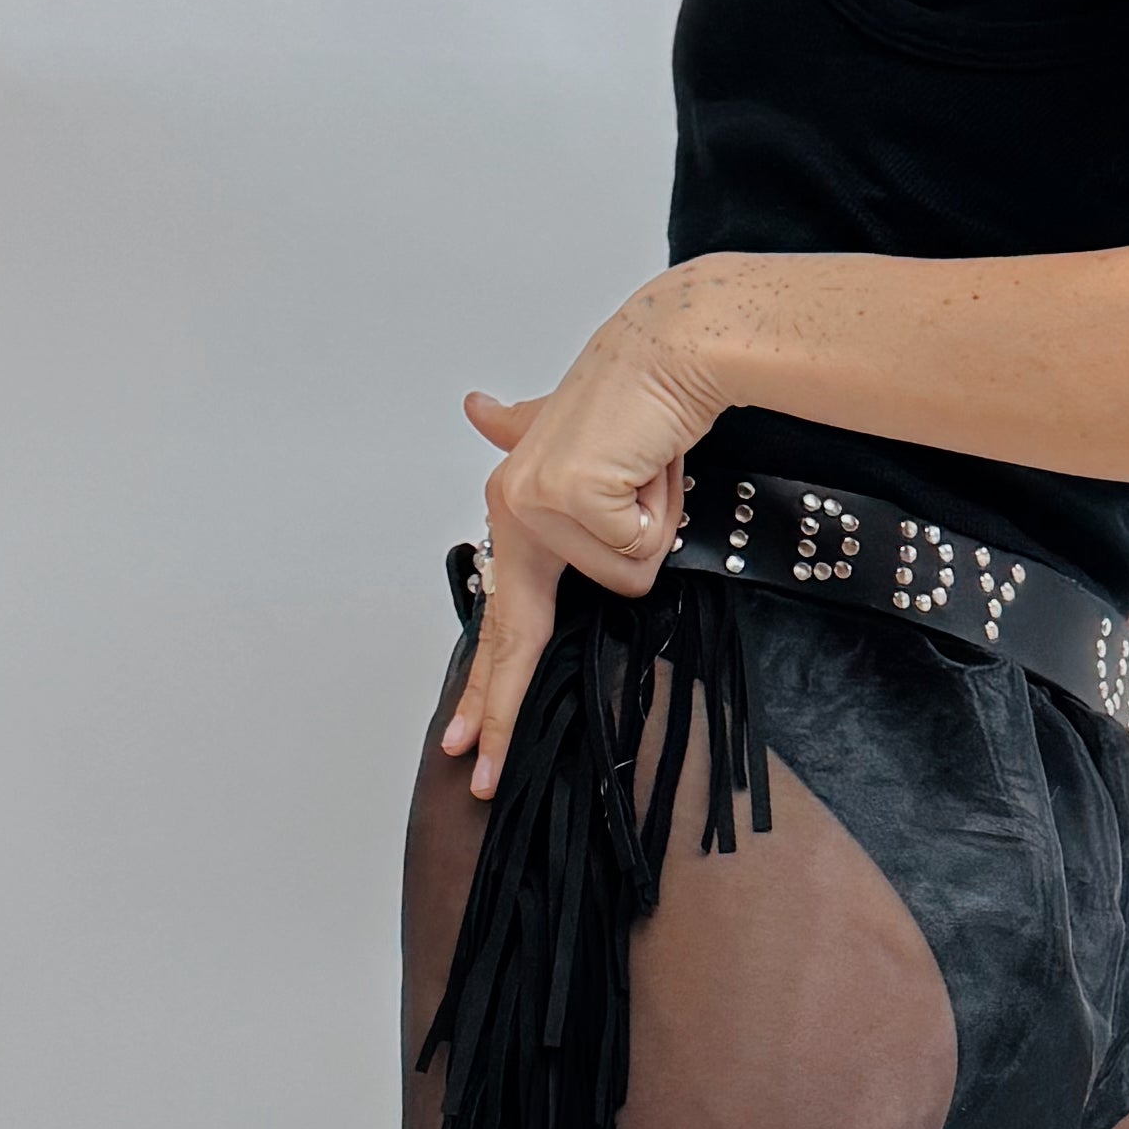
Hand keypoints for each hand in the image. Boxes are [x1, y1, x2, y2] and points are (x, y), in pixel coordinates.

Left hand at [440, 280, 717, 793]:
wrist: (666, 352)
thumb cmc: (636, 404)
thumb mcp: (575, 438)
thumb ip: (518, 432)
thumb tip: (475, 408)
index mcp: (515, 514)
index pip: (502, 621)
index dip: (485, 688)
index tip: (461, 746)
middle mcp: (513, 513)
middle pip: (515, 636)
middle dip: (498, 713)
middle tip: (475, 776)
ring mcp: (537, 507)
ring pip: (621, 580)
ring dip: (653, 533)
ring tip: (649, 482)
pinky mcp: (571, 498)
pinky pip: (638, 553)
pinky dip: (661, 514)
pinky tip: (650, 470)